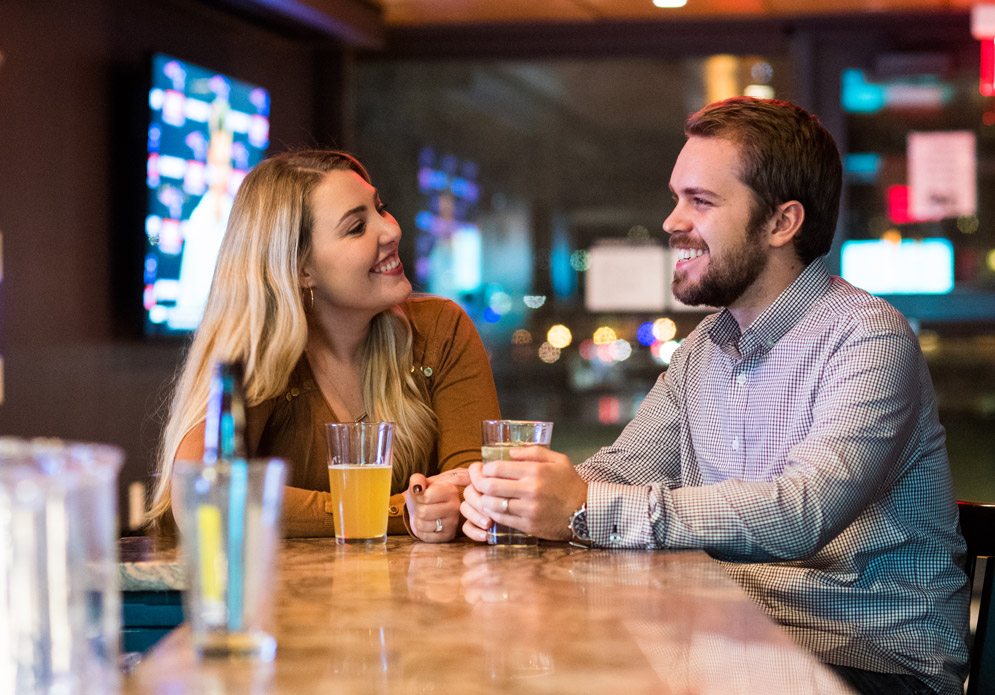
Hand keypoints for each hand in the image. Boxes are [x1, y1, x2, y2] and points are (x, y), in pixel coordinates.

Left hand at [405, 468, 470, 542]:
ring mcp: (453, 523)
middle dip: (418, 509)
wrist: (428, 508)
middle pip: (423, 512)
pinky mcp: (448, 536)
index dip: (419, 496)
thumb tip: (417, 488)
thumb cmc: (425, 494)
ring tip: (427, 515)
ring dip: (419, 520)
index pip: (426, 497)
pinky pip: (424, 536)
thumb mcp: (420, 483)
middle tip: (425, 506)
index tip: (423, 495)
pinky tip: (429, 524)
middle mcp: (456, 507)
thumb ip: (417, 480)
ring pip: (422, 524)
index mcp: (451, 490)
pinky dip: (421, 531)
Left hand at [460, 446, 586, 541]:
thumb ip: (534, 452)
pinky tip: (495, 508)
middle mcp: (530, 490)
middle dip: (479, 483)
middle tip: (480, 482)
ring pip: (492, 504)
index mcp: (535, 471)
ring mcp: (528, 510)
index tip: (486, 469)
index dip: (486, 468)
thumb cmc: (570, 484)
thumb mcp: (558, 460)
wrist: (586, 512)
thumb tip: (511, 453)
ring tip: (486, 495)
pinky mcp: (528, 525)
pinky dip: (494, 513)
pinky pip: (502, 519)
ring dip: (484, 499)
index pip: (497, 468)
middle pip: (490, 486)